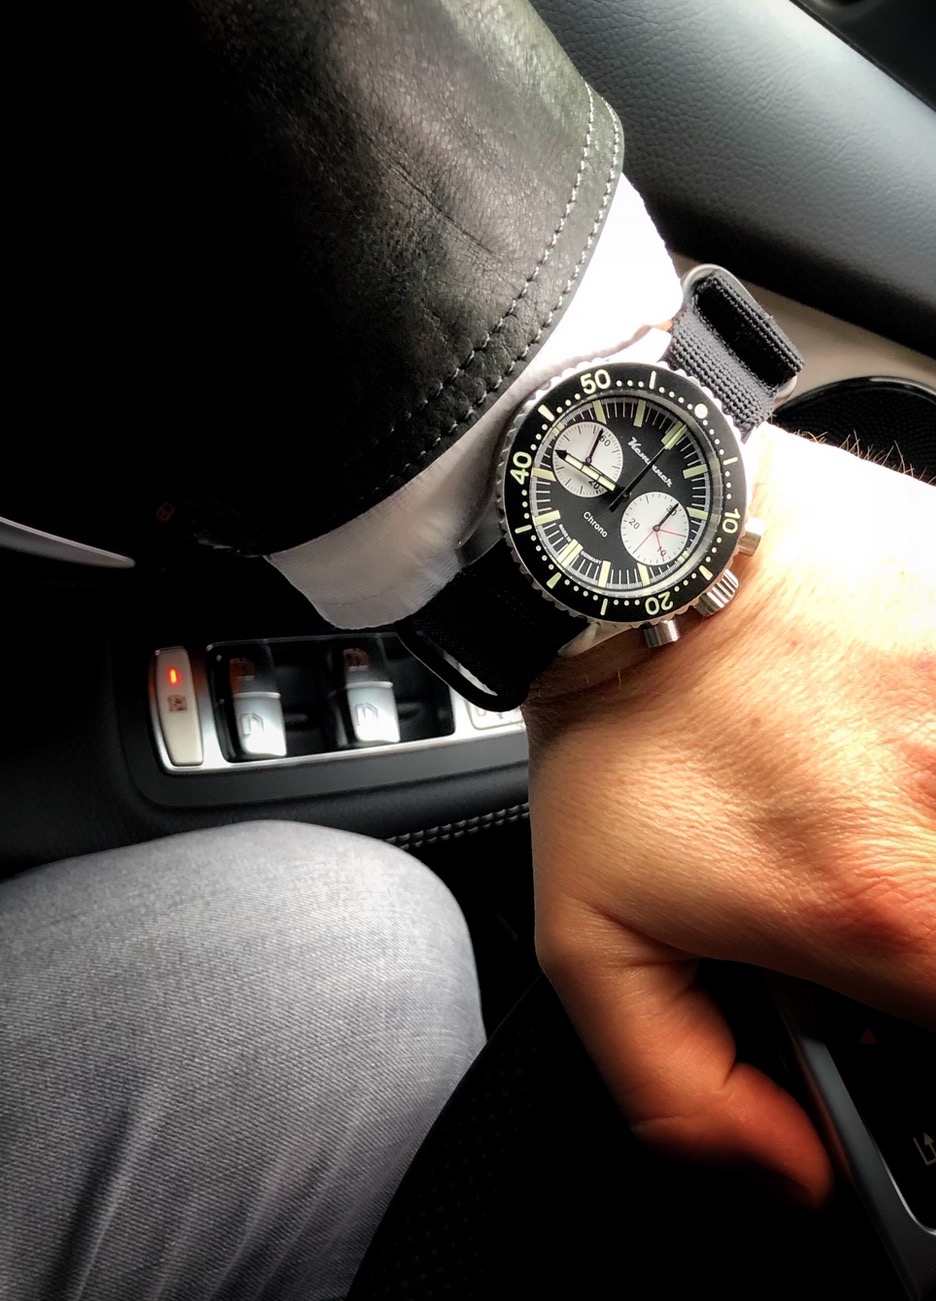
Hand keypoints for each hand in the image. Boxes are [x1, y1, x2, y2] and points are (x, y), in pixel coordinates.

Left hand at [523, 425, 935, 1205]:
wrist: (647, 551)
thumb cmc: (624, 722)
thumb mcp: (593, 935)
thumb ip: (685, 1091)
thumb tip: (793, 1171)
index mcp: (886, 912)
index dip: (926, 1047)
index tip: (897, 1017)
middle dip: (926, 945)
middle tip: (873, 906)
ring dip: (925, 837)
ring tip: (870, 812)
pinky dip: (934, 764)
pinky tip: (888, 746)